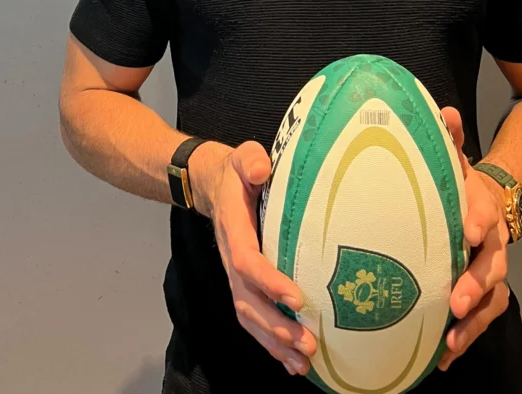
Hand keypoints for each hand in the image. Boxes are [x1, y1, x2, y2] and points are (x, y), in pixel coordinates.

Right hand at [189, 140, 317, 376]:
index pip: (247, 261)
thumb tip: (261, 170)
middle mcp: (232, 258)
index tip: (296, 296)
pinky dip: (271, 344)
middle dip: (276, 326)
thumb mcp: (242, 157)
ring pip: (249, 317)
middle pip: (247, 301)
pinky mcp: (245, 284)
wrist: (214, 186)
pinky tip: (293, 362)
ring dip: (274, 343)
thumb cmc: (237, 173)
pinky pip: (253, 319)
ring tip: (303, 362)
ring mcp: (236, 276)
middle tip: (307, 343)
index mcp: (234, 230)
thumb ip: (250, 161)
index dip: (269, 281)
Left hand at [437, 107, 510, 371]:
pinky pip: (480, 320)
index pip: (484, 212)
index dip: (478, 220)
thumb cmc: (460, 184)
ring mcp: (491, 272)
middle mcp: (492, 243)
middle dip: (474, 283)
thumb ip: (448, 137)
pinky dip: (463, 339)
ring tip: (450, 340)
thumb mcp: (453, 158)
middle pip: (492, 265)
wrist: (488, 201)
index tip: (469, 231)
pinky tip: (442, 357)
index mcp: (482, 207)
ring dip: (472, 321)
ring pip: (491, 300)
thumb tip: (445, 112)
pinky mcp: (482, 295)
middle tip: (454, 299)